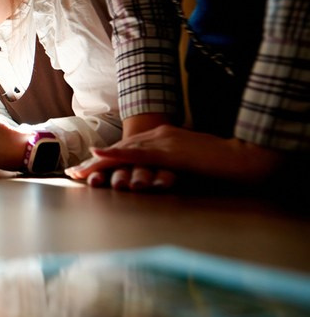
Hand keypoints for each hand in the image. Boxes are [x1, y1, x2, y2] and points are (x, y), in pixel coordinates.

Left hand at [68, 125, 285, 190]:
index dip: (104, 160)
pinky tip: (98, 155)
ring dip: (99, 163)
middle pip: (119, 150)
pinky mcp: (169, 150)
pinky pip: (137, 152)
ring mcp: (163, 141)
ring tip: (79, 173)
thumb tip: (153, 180)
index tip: (83, 171)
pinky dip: (116, 154)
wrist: (243, 157)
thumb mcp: (189, 165)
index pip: (127, 150)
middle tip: (73, 174)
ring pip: (123, 151)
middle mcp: (159, 136)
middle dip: (95, 163)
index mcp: (163, 139)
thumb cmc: (220, 165)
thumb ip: (169, 168)